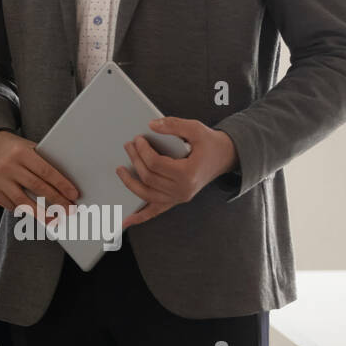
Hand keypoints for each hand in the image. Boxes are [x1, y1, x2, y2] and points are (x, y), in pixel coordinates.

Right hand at [0, 130, 78, 220]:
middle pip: (36, 187)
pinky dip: (24, 209)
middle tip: (69, 210)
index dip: (61, 185)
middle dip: (56, 201)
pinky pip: (11, 204)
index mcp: (21, 152)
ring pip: (23, 201)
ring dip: (41, 213)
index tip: (73, 195)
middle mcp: (7, 165)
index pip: (45, 171)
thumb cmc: (17, 150)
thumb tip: (65, 188)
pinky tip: (34, 213)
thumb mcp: (30, 150)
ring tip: (54, 220)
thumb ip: (44, 164)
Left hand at [116, 116, 237, 227]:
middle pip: (148, 177)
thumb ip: (173, 125)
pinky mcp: (176, 200)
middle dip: (135, 160)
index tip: (137, 139)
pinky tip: (124, 221)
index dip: (142, 150)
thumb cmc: (210, 143)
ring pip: (146, 195)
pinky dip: (139, 217)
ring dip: (130, 183)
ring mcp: (179, 197)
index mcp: (188, 174)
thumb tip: (151, 125)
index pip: (156, 164)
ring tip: (120, 169)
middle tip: (128, 145)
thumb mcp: (196, 129)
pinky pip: (155, 212)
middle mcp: (183, 190)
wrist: (225, 157)